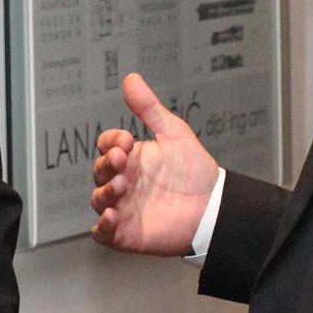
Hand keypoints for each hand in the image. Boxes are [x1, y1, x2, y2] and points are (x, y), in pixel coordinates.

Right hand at [90, 73, 219, 254]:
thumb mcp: (173, 134)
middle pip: (100, 170)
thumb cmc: (193, 170)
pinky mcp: (126, 234)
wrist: (214, 207)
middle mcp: (122, 181)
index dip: (112, 141)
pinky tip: (112, 216)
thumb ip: (149, 109)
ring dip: (105, 192)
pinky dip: (102, 226)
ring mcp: (122, 207)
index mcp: (130, 158)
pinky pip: (103, 232)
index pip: (107, 145)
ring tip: (121, 185)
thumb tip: (131, 78)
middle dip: (106, 164)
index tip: (127, 140)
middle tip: (122, 160)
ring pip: (99, 200)